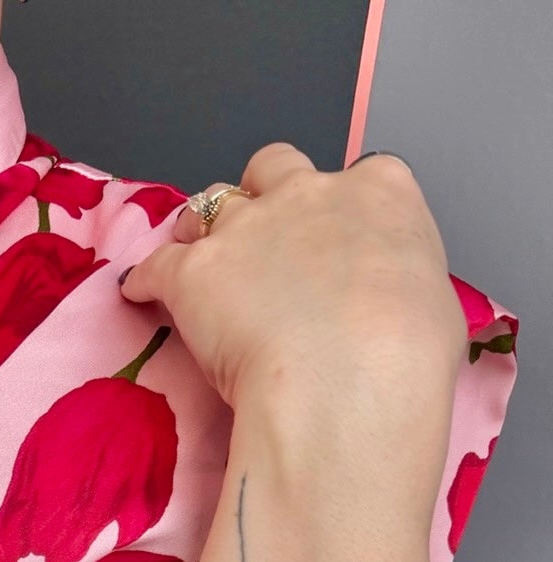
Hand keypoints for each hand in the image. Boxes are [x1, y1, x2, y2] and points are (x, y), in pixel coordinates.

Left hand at [119, 144, 466, 414]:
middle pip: (275, 168)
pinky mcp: (194, 272)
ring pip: (212, 206)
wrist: (349, 381)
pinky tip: (140, 293)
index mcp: (380, 193)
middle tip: (254, 236)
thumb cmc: (407, 356)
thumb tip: (391, 304)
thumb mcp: (432, 306)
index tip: (330, 243)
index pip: (356, 179)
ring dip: (204, 228)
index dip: (336, 211)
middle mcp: (310, 194)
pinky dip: (148, 278)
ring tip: (195, 256)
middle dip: (261, 194)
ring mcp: (248, 227)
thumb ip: (400, 284)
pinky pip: (156, 265)